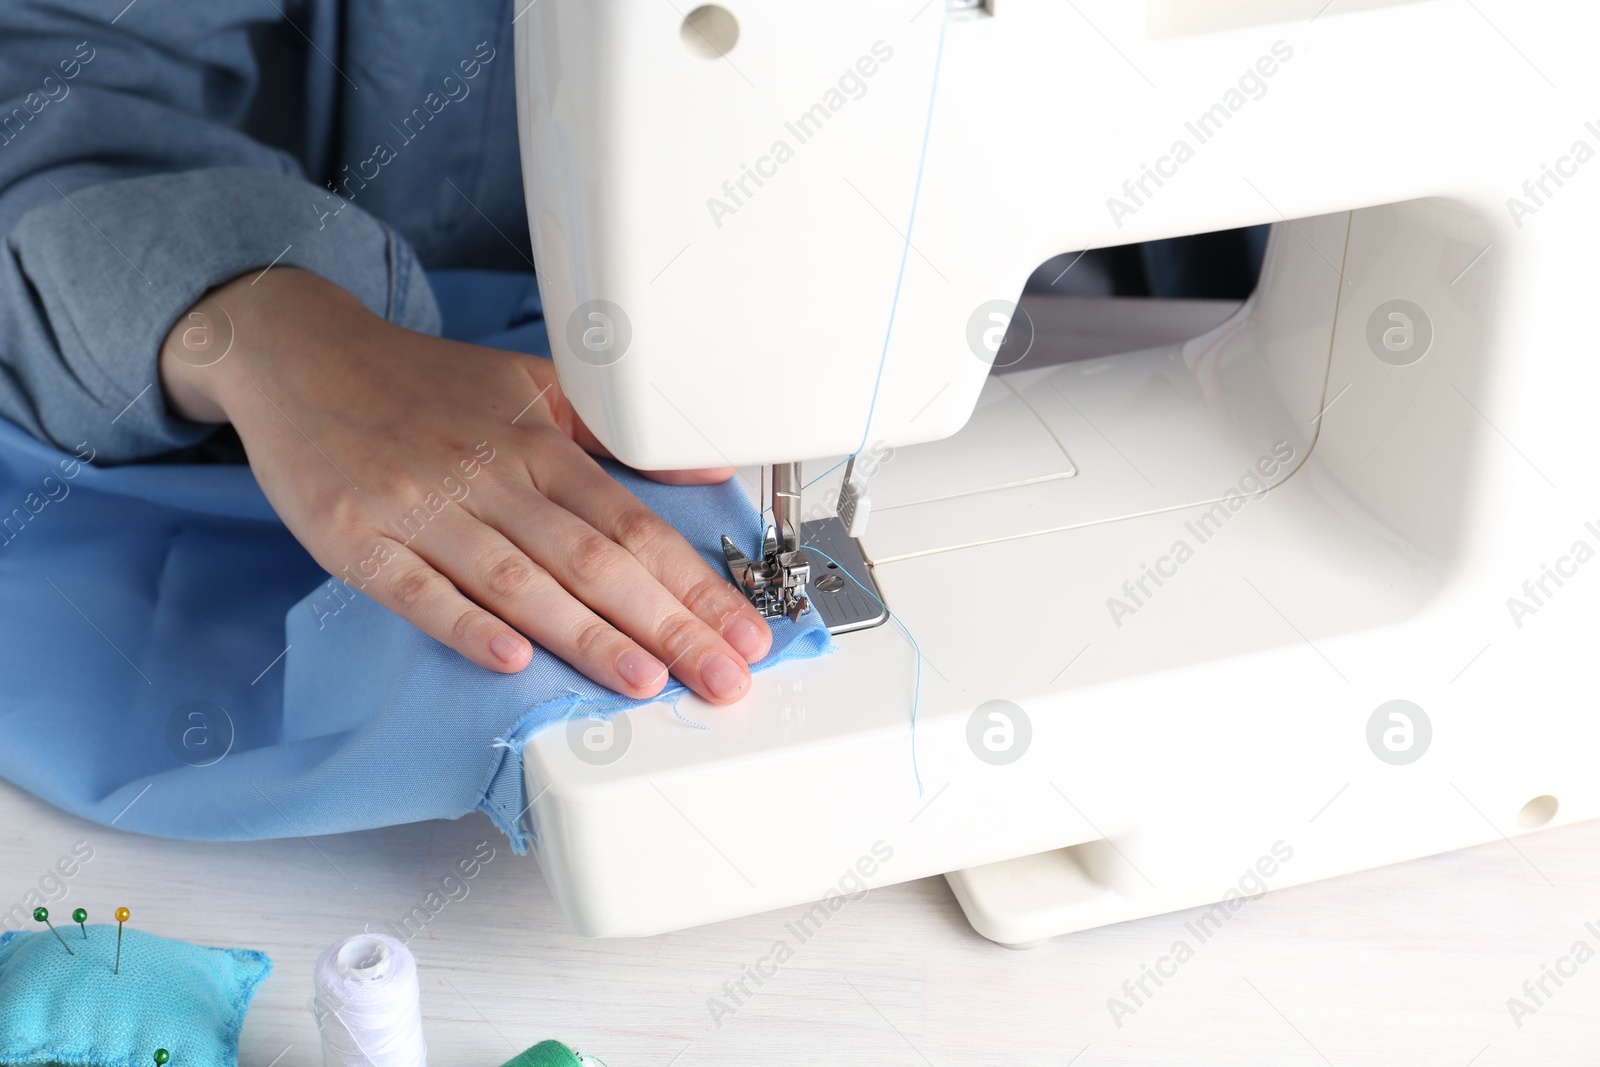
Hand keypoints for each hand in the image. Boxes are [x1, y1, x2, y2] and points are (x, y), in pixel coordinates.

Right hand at [159, 268, 771, 703]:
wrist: (302, 356)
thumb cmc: (425, 386)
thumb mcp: (531, 386)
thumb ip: (614, 434)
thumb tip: (705, 468)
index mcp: (538, 445)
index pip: (634, 524)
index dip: (695, 583)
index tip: (745, 630)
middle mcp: (489, 476)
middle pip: (592, 559)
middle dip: (666, 625)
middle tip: (722, 677)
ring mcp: (421, 509)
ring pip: (518, 581)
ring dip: (585, 636)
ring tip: (646, 680)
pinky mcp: (357, 539)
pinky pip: (418, 590)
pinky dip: (465, 625)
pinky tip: (510, 659)